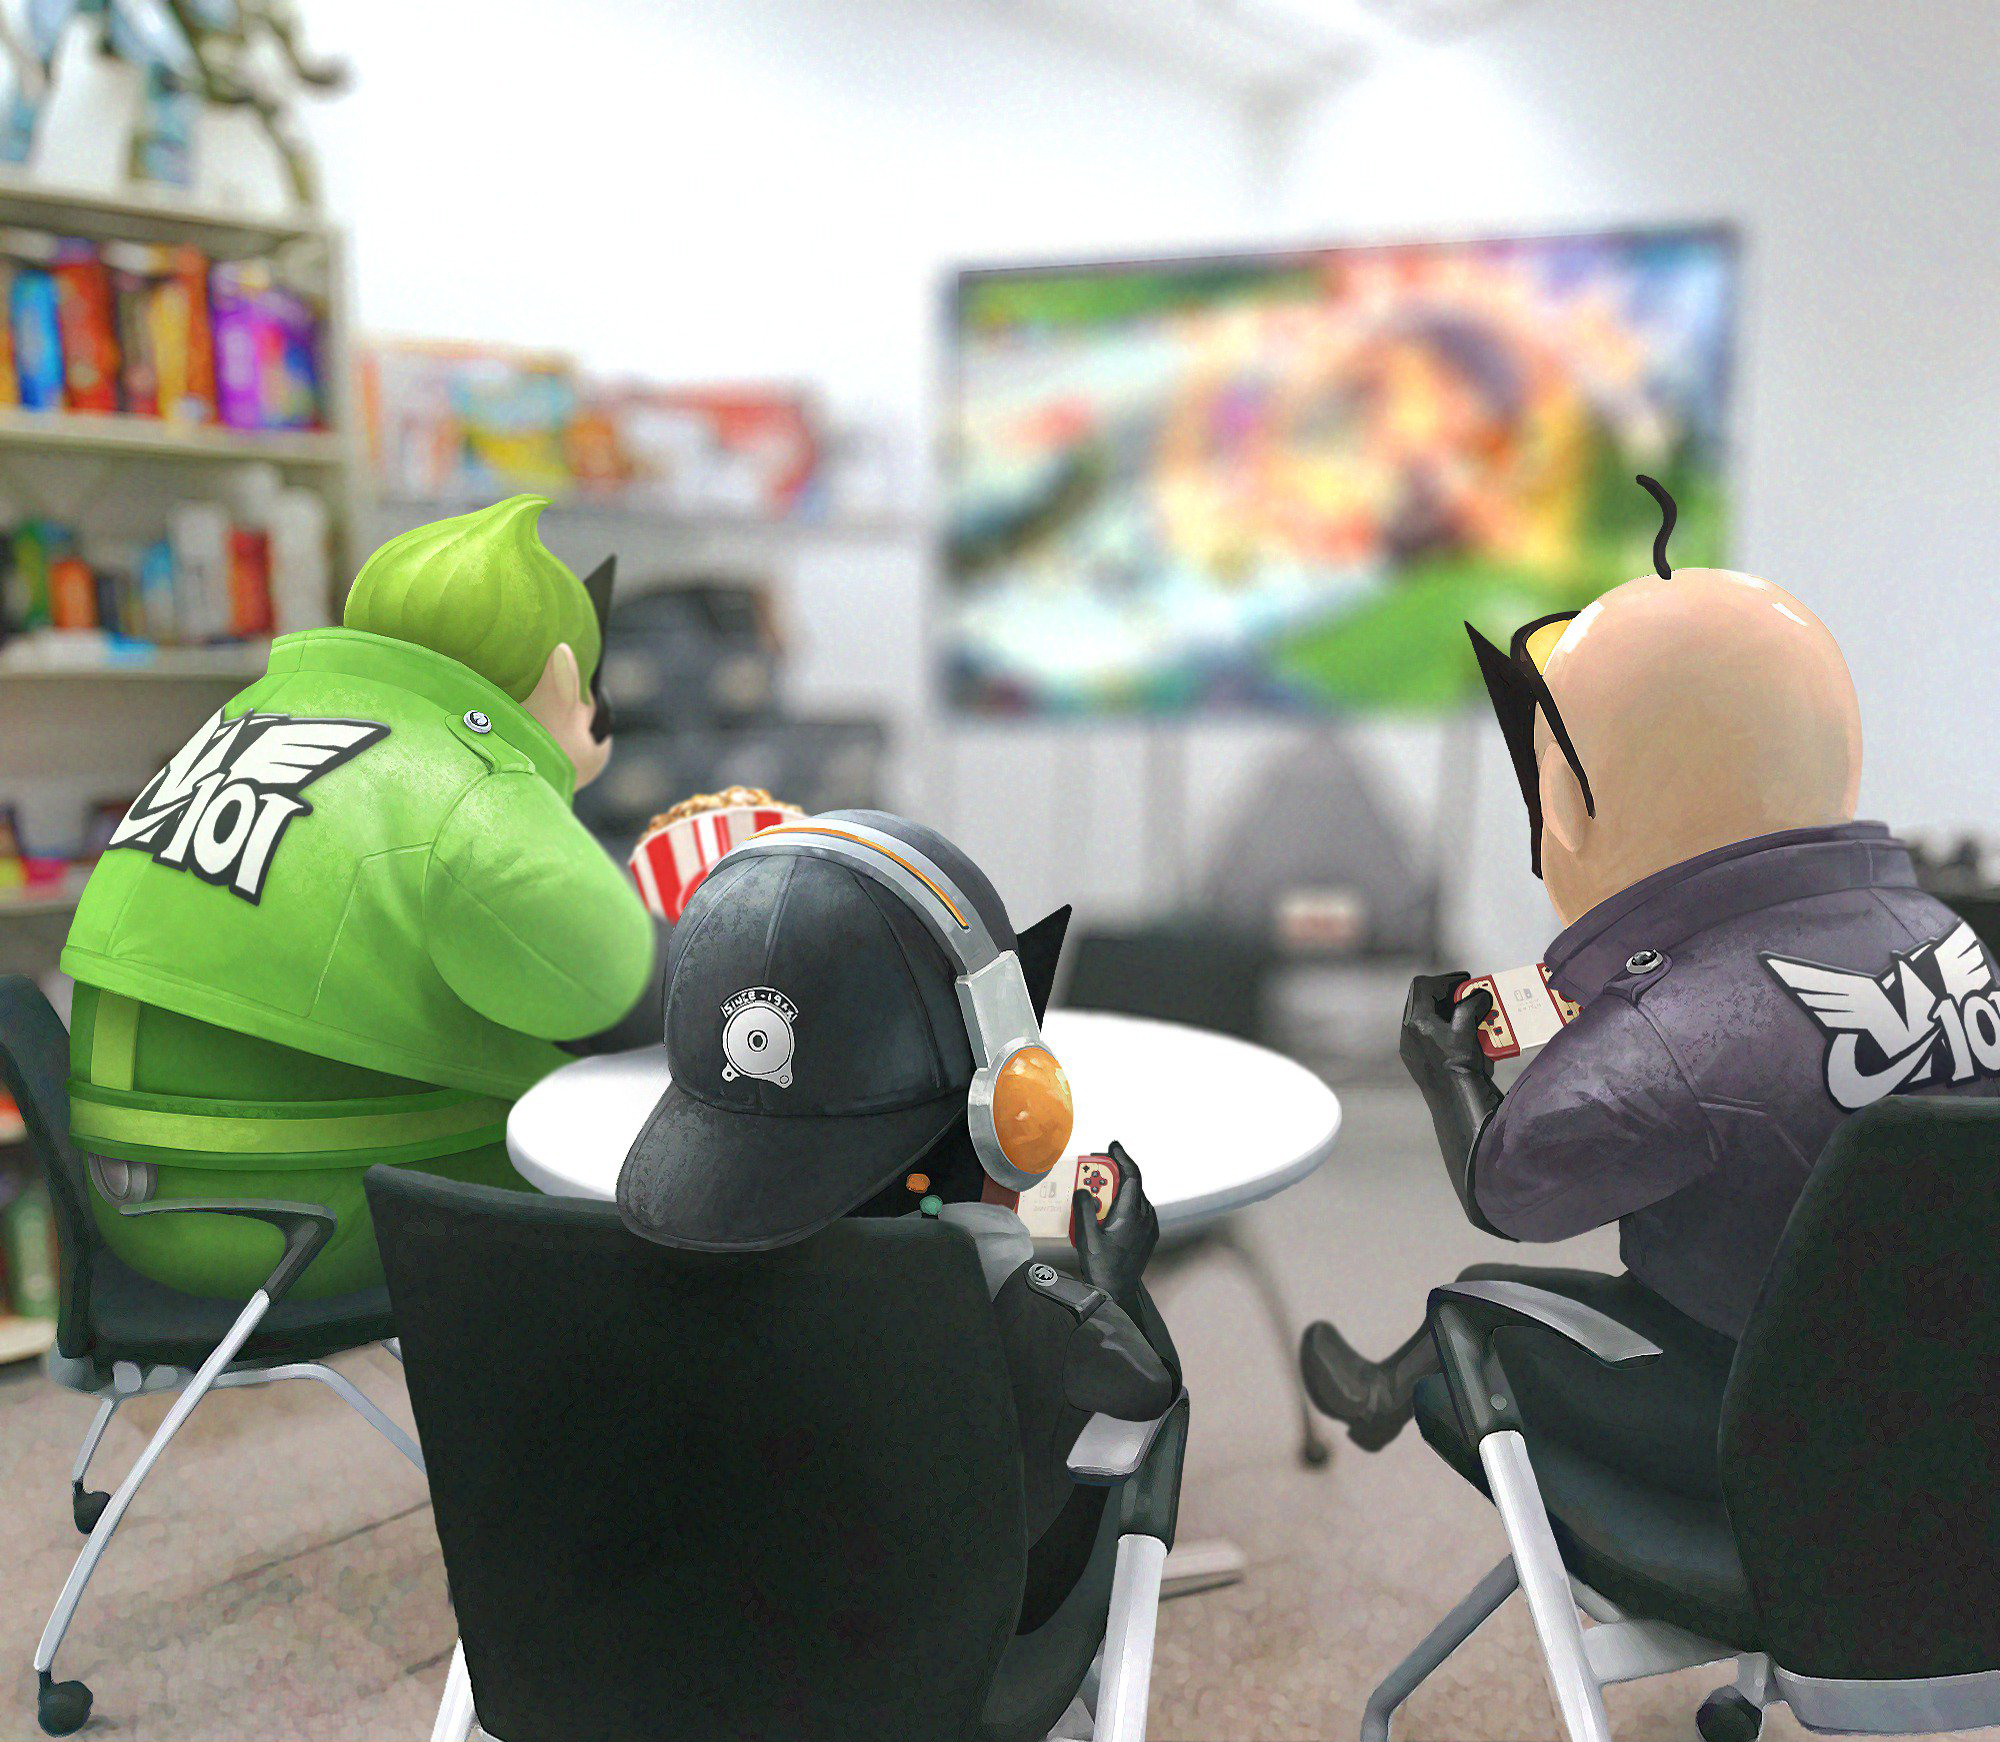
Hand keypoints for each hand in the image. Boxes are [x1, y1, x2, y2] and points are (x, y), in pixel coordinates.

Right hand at [1074, 1140, 1157, 1307]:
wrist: (1117, 1292)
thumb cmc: (1101, 1266)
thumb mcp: (1087, 1237)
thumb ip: (1084, 1209)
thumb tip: (1083, 1189)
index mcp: (1131, 1215)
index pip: (1132, 1176)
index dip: (1122, 1158)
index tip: (1112, 1146)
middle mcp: (1145, 1217)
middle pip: (1132, 1185)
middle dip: (1114, 1174)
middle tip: (1095, 1169)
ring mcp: (1150, 1226)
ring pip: (1136, 1198)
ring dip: (1119, 1189)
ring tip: (1098, 1191)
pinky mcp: (1149, 1235)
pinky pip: (1139, 1210)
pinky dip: (1126, 1202)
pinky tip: (1110, 1209)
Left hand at [1399, 972, 1493, 1088]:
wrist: (1455, 1102)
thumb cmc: (1460, 1066)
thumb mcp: (1467, 1031)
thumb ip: (1470, 1007)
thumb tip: (1479, 994)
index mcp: (1416, 1021)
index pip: (1423, 986)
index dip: (1445, 980)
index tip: (1464, 982)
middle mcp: (1407, 1032)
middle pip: (1420, 1000)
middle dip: (1443, 994)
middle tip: (1464, 994)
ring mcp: (1409, 1047)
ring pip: (1422, 1017)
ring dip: (1442, 1010)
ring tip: (1463, 1012)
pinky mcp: (1415, 1058)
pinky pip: (1424, 1033)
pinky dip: (1440, 1026)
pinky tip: (1457, 1032)